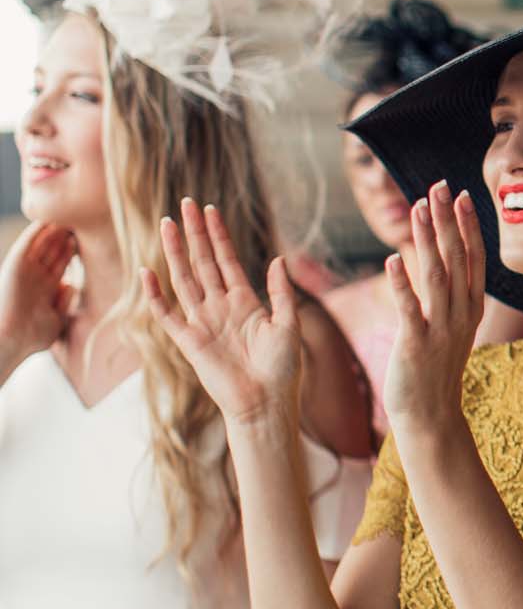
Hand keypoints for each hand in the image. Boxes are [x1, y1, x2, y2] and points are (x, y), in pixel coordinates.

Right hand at [0, 220, 75, 363]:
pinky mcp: (15, 265)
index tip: (84, 240)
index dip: (71, 251)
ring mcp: (26, 271)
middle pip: (53, 251)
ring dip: (53, 230)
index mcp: (44, 289)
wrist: (9, 340)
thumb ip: (63, 300)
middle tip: (78, 221)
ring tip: (66, 215)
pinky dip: (36, 232)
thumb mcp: (55, 319)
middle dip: (65, 237)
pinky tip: (47, 220)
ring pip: (42, 244)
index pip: (60, 264)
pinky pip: (27, 244)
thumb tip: (70, 283)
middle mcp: (35, 277)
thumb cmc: (31, 337)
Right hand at [143, 199, 301, 425]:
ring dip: (175, 252)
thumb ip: (281, 293)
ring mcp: (202, 322)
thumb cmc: (282, 369)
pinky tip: (147, 272)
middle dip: (195, 233)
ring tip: (167, 223)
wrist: (267, 403)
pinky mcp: (190, 342)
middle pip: (203, 262)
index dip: (219, 235)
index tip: (211, 210)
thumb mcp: (289, 324)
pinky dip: (156, 295)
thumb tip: (278, 260)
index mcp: (245, 302)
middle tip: (186, 204)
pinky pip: (167, 315)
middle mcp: (220, 308)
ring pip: (184, 279)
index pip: (227, 260)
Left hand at [382, 182, 484, 425]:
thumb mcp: (453, 328)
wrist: (431, 415)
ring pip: (436, 275)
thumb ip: (452, 296)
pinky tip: (391, 260)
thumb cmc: (436, 369)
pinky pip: (409, 309)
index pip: (474, 257)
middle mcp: (461, 314)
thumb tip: (447, 264)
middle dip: (447, 220)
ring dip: (427, 240)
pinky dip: (401, 284)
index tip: (461, 194)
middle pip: (456, 258)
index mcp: (471, 308)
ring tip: (419, 208)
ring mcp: (441, 329)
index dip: (468, 224)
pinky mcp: (416, 344)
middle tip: (439, 187)